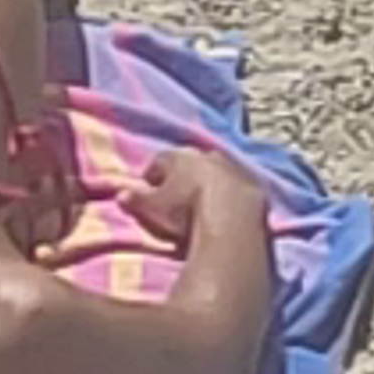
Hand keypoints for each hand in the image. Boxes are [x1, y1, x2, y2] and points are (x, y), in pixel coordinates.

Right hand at [121, 138, 266, 250]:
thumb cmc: (186, 212)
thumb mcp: (154, 209)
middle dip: (185, 175)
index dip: (153, 174)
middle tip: (176, 192)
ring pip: (218, 171)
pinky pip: (238, 187)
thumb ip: (137, 200)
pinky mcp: (253, 186)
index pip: (161, 161)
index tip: (147, 186)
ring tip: (203, 201)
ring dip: (211, 183)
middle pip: (192, 162)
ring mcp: (233, 168)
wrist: (232, 218)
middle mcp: (208, 156)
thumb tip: (120, 194)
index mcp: (181, 158)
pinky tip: (228, 210)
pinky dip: (232, 196)